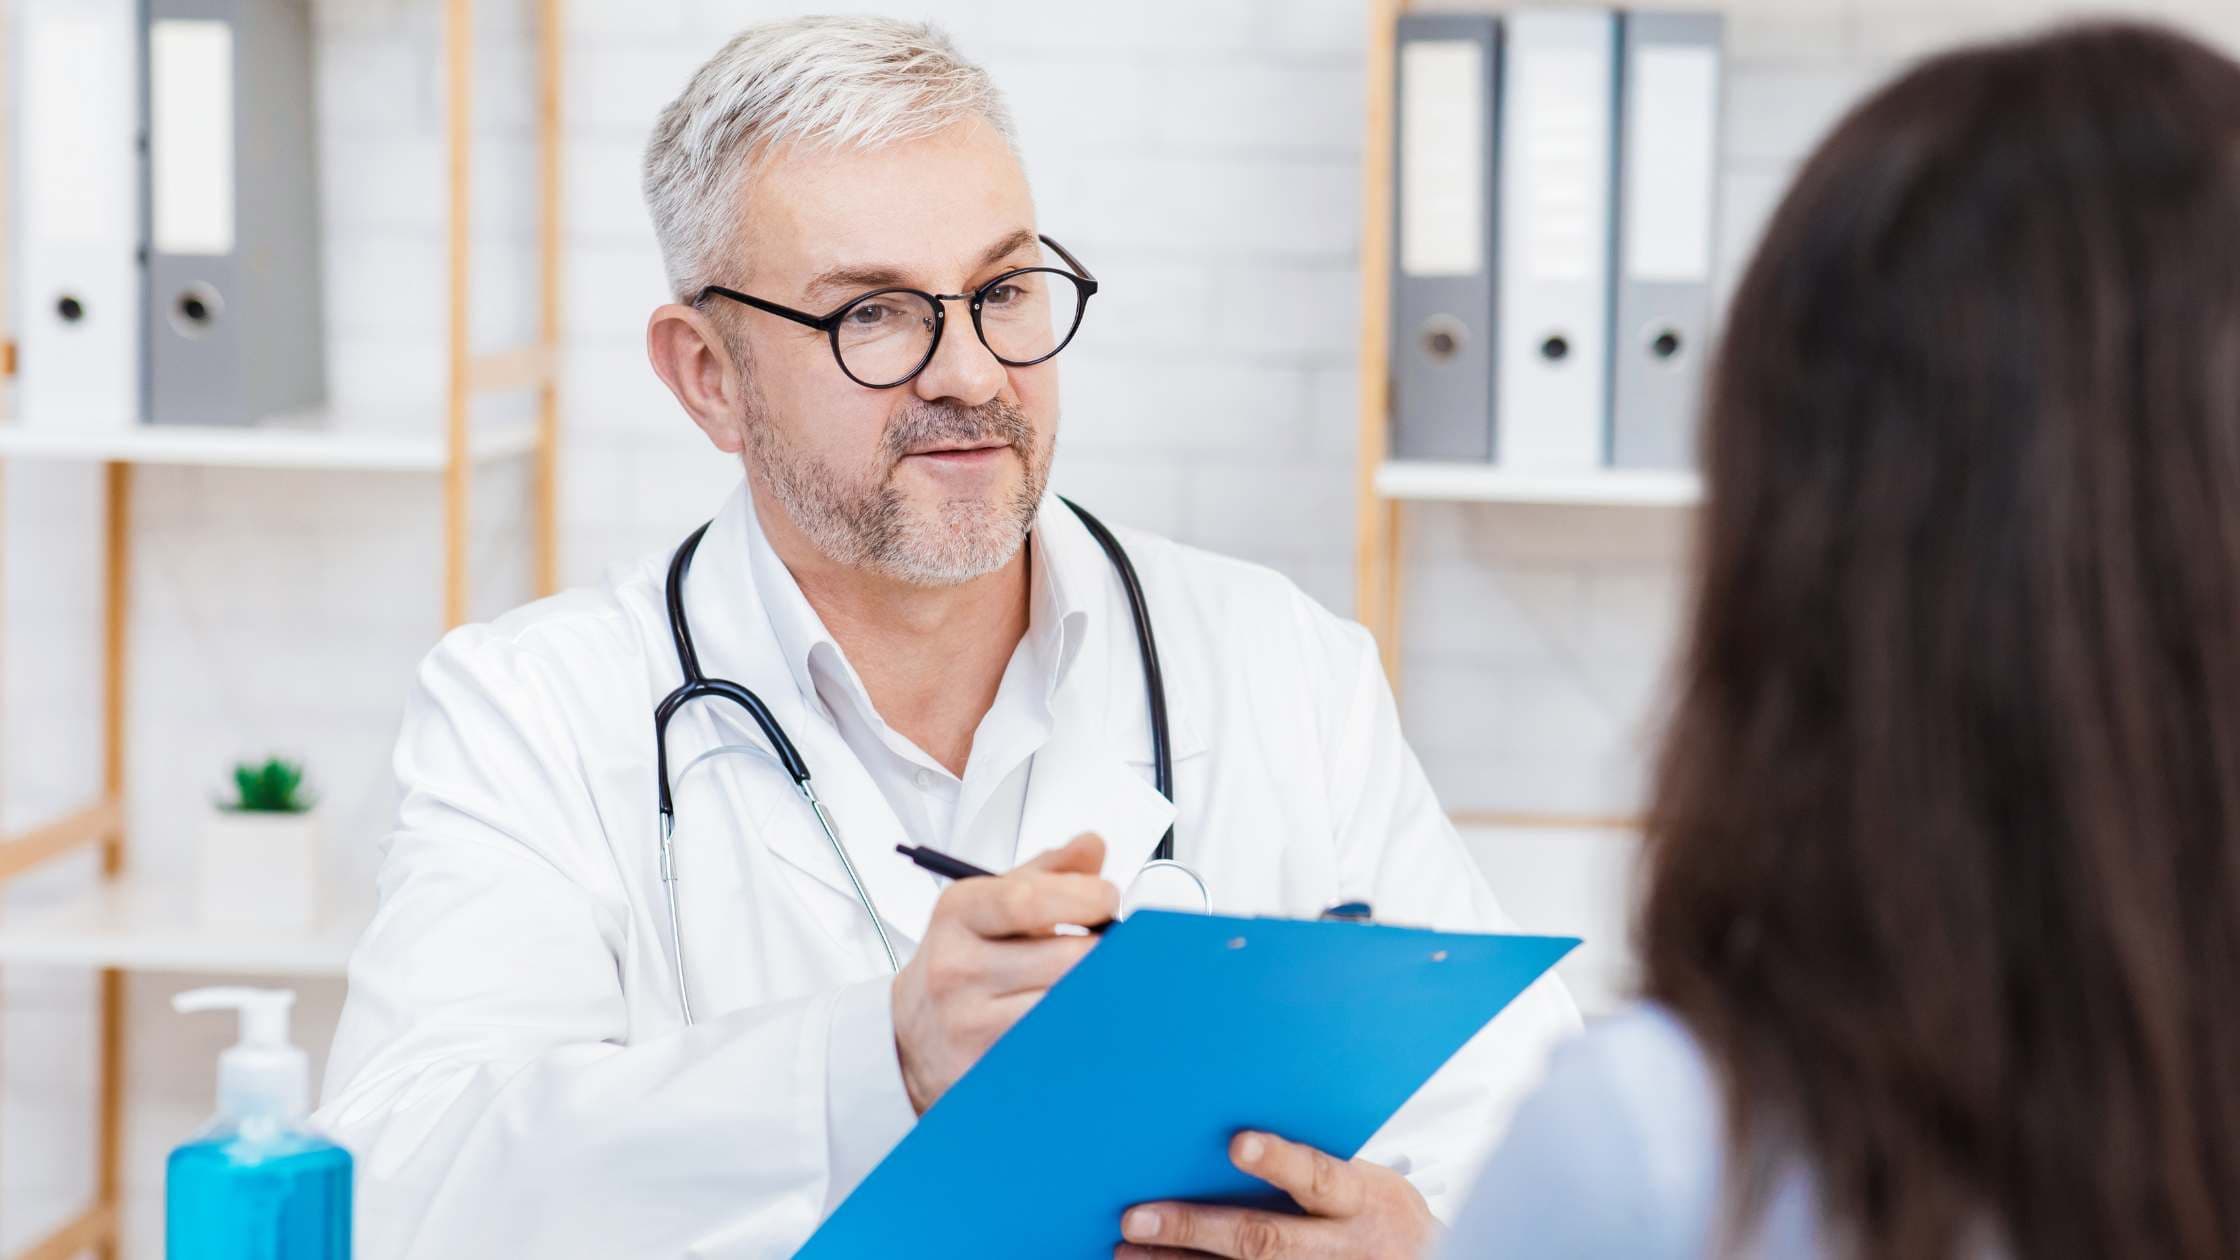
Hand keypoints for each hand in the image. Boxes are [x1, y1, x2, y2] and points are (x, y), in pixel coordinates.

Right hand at [891, 833, 1117, 1112]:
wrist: (911, 1035)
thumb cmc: (962, 961)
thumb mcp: (988, 906)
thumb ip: (1046, 874)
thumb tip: (1093, 846)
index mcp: (959, 913)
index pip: (1027, 900)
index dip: (1083, 897)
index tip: (1107, 899)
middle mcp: (957, 967)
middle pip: (1064, 957)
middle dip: (1100, 949)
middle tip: (1106, 947)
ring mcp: (967, 1022)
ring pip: (1066, 1004)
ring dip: (1093, 990)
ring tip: (1087, 981)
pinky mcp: (982, 1068)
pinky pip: (1056, 1045)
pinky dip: (1077, 1030)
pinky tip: (1072, 1017)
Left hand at [1116, 1131, 1436, 1259]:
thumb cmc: (1375, 1210)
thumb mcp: (1365, 1181)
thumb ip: (1312, 1163)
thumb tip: (1228, 1129)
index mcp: (1362, 1201)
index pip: (1319, 1177)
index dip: (1280, 1160)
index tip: (1237, 1142)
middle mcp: (1343, 1248)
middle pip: (1265, 1241)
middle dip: (1195, 1228)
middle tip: (1136, 1216)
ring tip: (1126, 1250)